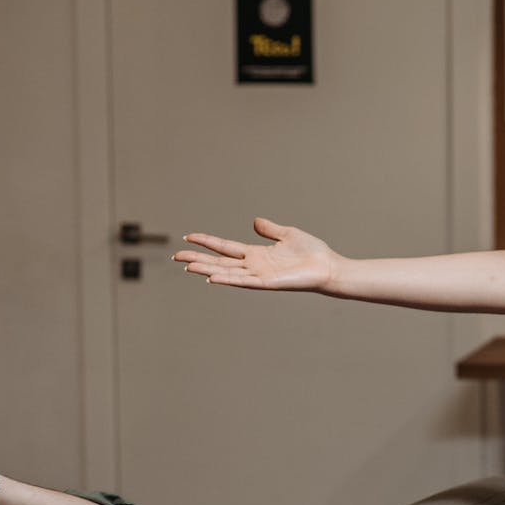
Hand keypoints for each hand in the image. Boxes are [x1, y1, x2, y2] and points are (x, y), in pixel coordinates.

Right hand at [173, 217, 338, 291]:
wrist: (328, 267)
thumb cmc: (312, 253)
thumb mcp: (287, 235)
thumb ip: (269, 230)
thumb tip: (255, 221)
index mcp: (256, 254)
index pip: (225, 247)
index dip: (207, 242)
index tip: (189, 237)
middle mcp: (254, 266)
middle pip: (219, 261)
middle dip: (198, 259)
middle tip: (176, 256)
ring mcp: (259, 275)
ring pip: (227, 272)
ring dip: (207, 269)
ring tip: (187, 267)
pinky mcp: (268, 283)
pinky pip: (244, 281)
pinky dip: (228, 279)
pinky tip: (212, 277)